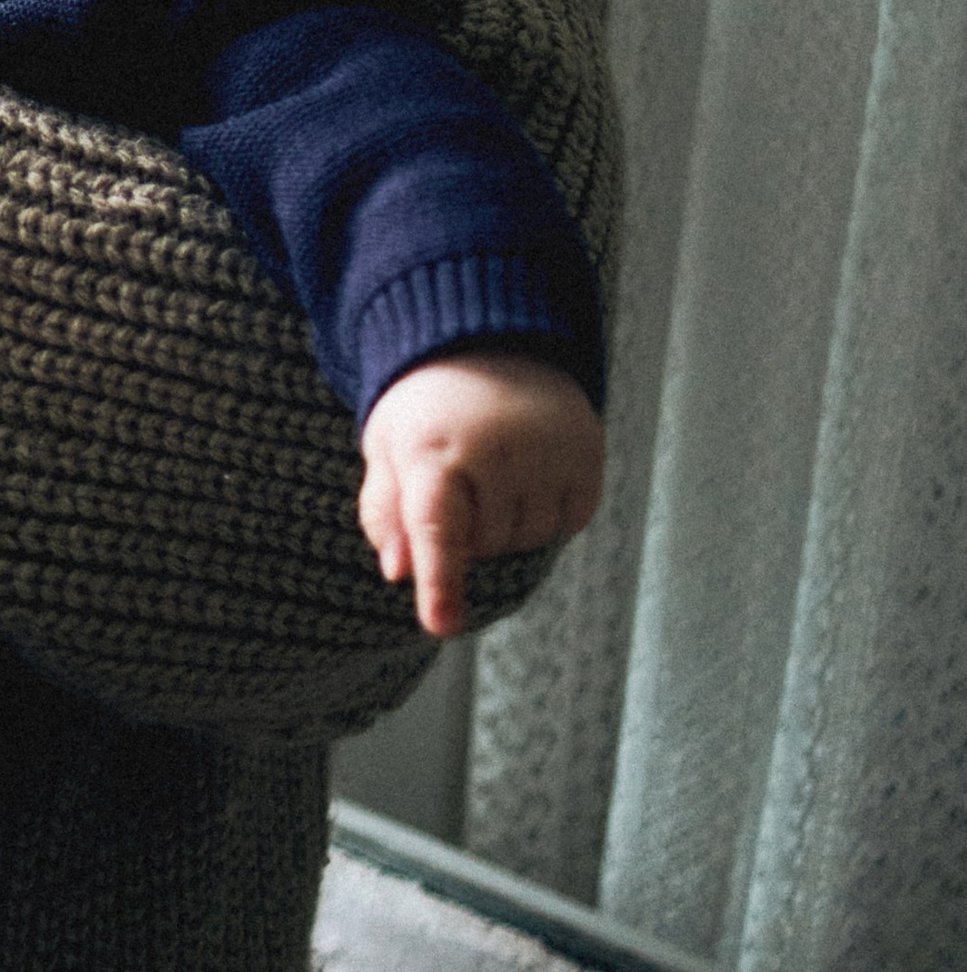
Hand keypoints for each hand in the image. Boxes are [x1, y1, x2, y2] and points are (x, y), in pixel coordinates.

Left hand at [357, 352, 605, 640]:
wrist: (486, 344)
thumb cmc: (426, 412)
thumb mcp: (388, 450)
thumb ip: (385, 512)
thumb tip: (399, 572)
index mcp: (431, 450)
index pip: (436, 530)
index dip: (440, 582)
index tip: (441, 627)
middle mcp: (494, 449)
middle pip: (485, 547)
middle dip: (469, 532)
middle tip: (459, 480)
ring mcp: (546, 450)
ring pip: (530, 539)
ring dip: (509, 524)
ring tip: (492, 470)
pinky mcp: (586, 451)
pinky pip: (570, 522)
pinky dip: (548, 512)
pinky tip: (528, 473)